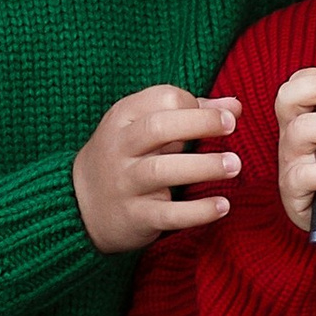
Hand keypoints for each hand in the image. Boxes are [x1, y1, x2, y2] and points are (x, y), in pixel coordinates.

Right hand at [73, 88, 241, 255]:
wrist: (81, 206)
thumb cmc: (127, 158)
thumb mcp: (145, 128)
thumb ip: (190, 114)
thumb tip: (234, 106)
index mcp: (122, 118)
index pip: (161, 98)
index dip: (195, 103)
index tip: (221, 116)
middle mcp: (120, 149)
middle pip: (158, 128)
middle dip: (199, 123)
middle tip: (231, 127)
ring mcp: (125, 184)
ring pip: (161, 171)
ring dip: (203, 167)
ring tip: (234, 166)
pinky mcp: (135, 217)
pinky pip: (168, 214)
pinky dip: (197, 211)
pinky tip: (222, 206)